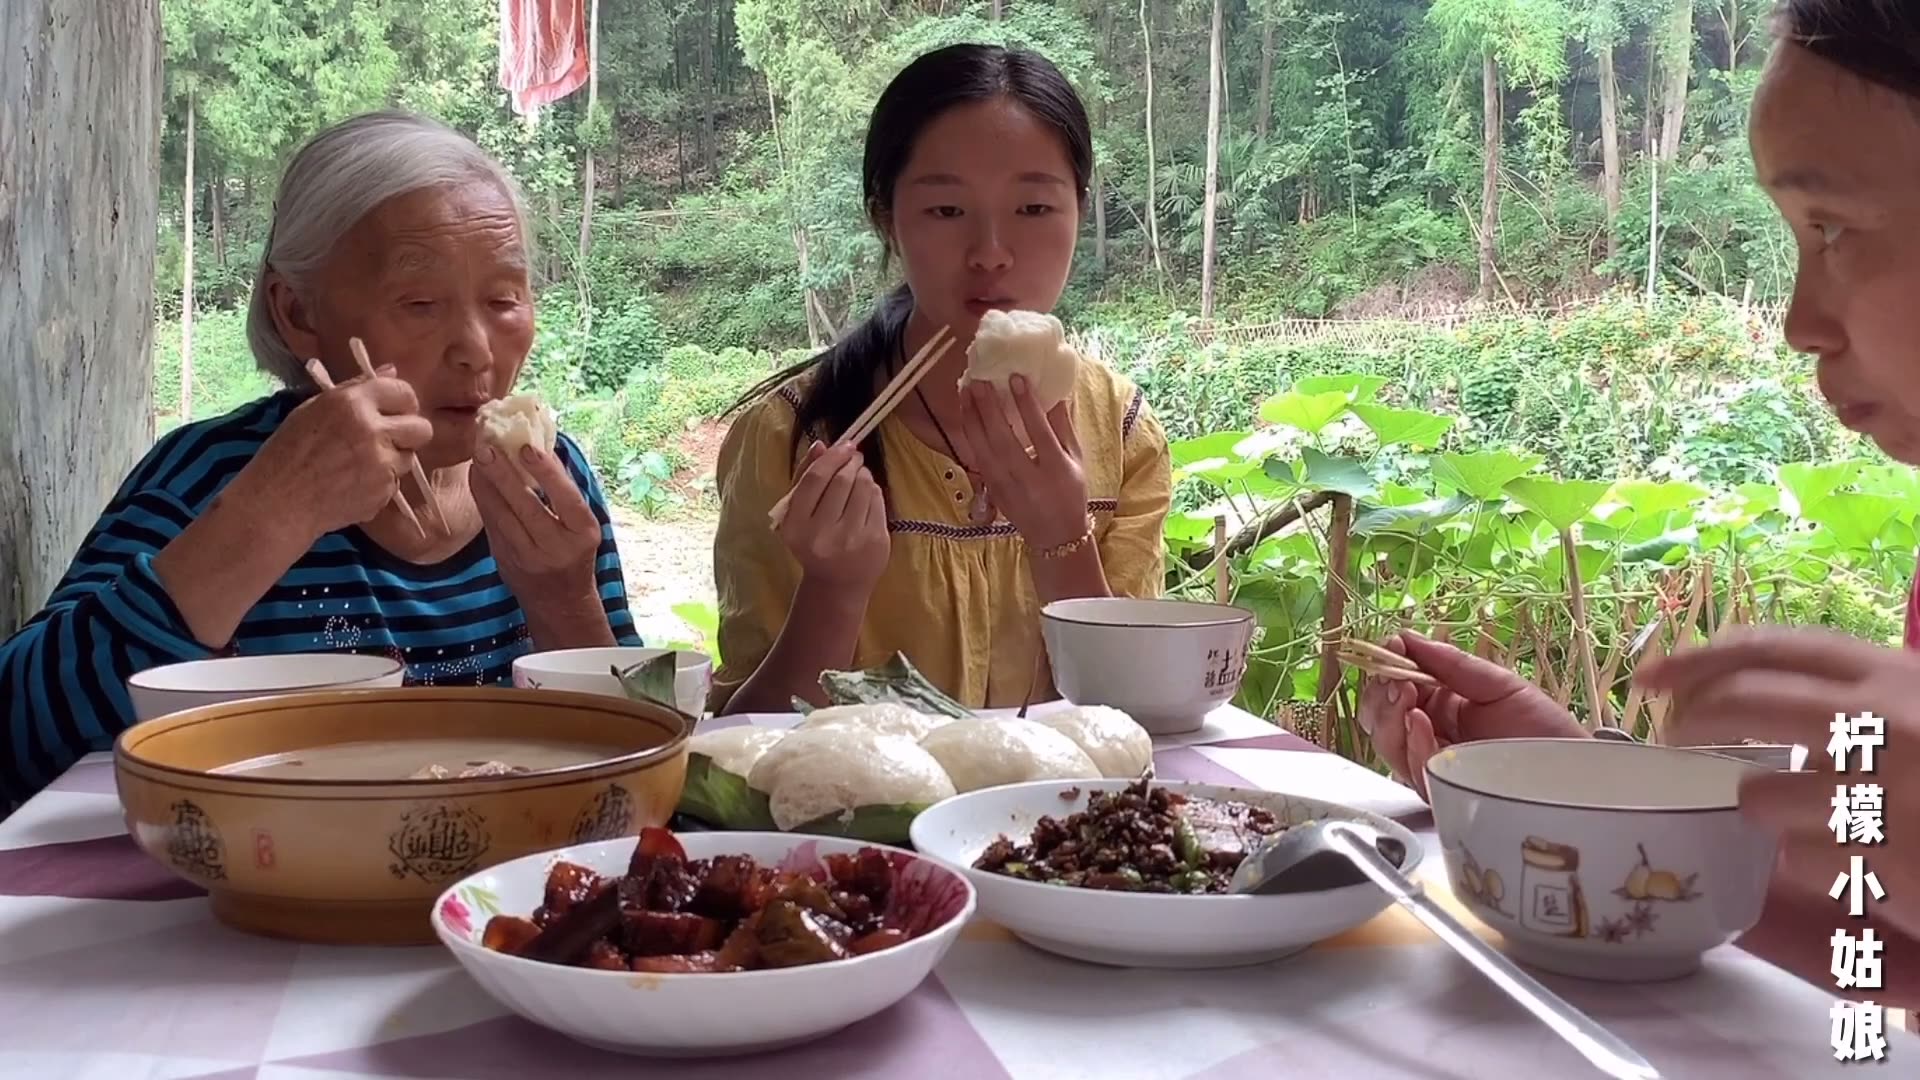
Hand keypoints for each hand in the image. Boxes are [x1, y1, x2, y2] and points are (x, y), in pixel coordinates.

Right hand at [232, 366, 434, 543]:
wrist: (279, 502)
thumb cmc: (288, 452)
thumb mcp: (314, 408)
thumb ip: (357, 388)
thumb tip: (391, 370)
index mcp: (352, 402)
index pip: (403, 392)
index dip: (404, 403)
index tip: (396, 412)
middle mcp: (373, 429)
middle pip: (422, 428)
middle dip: (409, 433)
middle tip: (388, 439)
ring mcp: (382, 463)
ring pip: (409, 457)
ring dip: (392, 460)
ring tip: (359, 465)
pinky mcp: (384, 491)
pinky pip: (395, 482)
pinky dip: (380, 483)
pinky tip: (353, 484)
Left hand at [471, 440, 605, 631]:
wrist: (560, 601)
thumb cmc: (574, 552)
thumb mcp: (582, 526)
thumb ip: (564, 494)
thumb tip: (539, 446)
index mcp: (582, 532)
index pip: (565, 498)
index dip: (546, 472)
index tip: (527, 448)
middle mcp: (555, 546)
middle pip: (526, 506)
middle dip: (504, 474)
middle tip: (488, 447)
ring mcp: (526, 555)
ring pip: (501, 515)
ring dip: (486, 484)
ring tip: (478, 456)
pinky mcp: (504, 559)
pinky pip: (491, 523)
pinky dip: (482, 498)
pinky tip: (477, 477)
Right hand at [778, 441, 888, 591]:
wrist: (838, 583)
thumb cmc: (814, 542)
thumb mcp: (799, 514)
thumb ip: (806, 477)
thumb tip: (822, 445)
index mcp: (796, 526)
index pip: (815, 479)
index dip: (832, 457)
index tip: (843, 445)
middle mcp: (823, 534)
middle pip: (842, 480)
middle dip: (850, 462)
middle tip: (853, 458)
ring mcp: (852, 539)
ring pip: (864, 486)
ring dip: (863, 473)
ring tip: (859, 476)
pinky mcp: (876, 541)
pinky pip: (877, 500)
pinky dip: (873, 491)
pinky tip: (866, 496)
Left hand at [959, 375, 1087, 549]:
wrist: (1055, 537)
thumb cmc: (1070, 493)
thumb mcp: (1076, 461)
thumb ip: (1064, 428)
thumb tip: (1055, 394)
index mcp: (1056, 469)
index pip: (1039, 432)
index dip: (1026, 405)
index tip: (1016, 378)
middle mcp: (1029, 479)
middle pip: (1004, 440)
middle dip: (989, 408)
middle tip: (980, 381)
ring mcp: (1007, 487)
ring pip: (984, 449)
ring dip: (972, 419)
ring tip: (965, 392)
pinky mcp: (993, 492)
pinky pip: (978, 459)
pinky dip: (970, 436)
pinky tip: (966, 416)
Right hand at [1359, 630, 1585, 799]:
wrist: (1578, 774)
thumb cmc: (1545, 729)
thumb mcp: (1498, 685)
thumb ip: (1451, 663)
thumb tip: (1406, 636)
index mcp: (1441, 704)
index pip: (1394, 686)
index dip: (1386, 666)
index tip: (1391, 647)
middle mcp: (1431, 734)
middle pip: (1379, 716)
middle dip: (1380, 694)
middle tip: (1398, 678)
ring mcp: (1435, 764)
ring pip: (1386, 742)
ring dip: (1389, 716)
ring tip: (1407, 695)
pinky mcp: (1443, 792)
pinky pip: (1411, 768)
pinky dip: (1409, 743)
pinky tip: (1420, 724)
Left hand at [1636, 625, 1919, 940]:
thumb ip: (1861, 700)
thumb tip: (1756, 691)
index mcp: (1897, 675)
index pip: (1773, 646)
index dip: (1700, 656)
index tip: (1652, 675)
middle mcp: (1887, 718)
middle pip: (1744, 702)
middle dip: (1692, 720)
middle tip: (1670, 739)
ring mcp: (1885, 787)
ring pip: (1761, 791)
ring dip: (1756, 807)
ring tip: (1779, 815)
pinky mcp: (1886, 855)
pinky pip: (1802, 859)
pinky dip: (1804, 864)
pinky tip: (1833, 864)